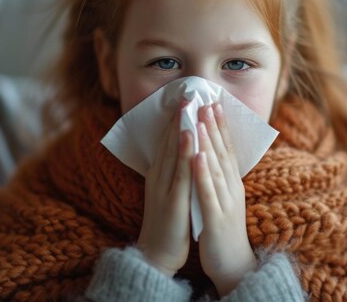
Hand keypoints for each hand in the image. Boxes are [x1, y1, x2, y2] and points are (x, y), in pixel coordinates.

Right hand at [136, 100, 193, 276]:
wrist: (156, 254)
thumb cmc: (168, 222)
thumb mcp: (169, 191)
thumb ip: (174, 171)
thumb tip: (184, 151)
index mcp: (160, 173)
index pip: (168, 141)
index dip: (177, 119)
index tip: (187, 98)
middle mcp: (159, 176)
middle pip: (169, 141)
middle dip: (179, 116)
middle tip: (188, 92)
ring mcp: (163, 187)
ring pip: (173, 152)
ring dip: (181, 127)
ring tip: (189, 106)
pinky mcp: (171, 201)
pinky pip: (179, 173)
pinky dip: (184, 152)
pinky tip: (190, 136)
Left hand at [193, 103, 256, 295]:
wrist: (233, 263)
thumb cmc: (223, 228)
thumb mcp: (224, 197)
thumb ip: (220, 175)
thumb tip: (214, 153)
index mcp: (231, 182)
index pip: (226, 148)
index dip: (220, 125)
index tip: (213, 102)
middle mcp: (231, 187)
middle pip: (223, 151)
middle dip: (215, 125)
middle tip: (208, 100)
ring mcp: (226, 202)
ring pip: (216, 167)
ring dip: (209, 142)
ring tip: (201, 119)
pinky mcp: (217, 218)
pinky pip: (208, 193)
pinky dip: (203, 173)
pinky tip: (197, 156)